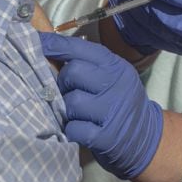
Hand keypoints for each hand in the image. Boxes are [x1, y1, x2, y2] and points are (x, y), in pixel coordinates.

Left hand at [40, 32, 162, 179]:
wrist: (146, 138)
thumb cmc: (118, 103)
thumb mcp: (112, 77)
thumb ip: (87, 65)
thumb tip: (47, 52)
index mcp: (114, 66)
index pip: (78, 47)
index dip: (53, 45)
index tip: (35, 43)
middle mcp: (116, 84)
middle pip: (72, 72)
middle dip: (62, 83)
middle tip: (68, 93)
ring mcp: (112, 110)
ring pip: (71, 102)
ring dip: (66, 110)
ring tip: (76, 114)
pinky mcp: (106, 136)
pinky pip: (74, 129)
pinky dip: (72, 130)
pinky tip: (79, 130)